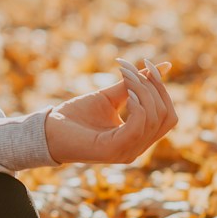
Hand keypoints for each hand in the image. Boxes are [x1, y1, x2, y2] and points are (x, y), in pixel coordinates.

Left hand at [42, 59, 175, 165]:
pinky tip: (128, 93)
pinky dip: (138, 105)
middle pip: (167, 116)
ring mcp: (126, 152)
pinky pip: (138, 126)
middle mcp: (137, 149)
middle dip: (155, 88)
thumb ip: (134, 85)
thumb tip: (165, 67)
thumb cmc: (76, 116)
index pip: (168, 116)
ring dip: (144, 91)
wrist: (48, 130)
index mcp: (138, 138)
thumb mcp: (110, 97)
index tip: (149, 65)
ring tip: (127, 77)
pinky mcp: (113, 150)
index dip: (163, 89)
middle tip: (135, 71)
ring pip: (154, 118)